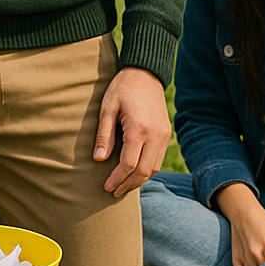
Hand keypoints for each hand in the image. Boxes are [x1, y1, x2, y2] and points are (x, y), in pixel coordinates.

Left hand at [93, 66, 172, 196]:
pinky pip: (158, 159)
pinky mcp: (166, 133)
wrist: (145, 73)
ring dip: (138, 180)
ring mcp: (163, 134)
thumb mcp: (107, 109)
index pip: (128, 164)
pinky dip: (147, 170)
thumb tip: (99, 160)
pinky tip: (134, 173)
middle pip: (143, 171)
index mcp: (139, 128)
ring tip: (123, 186)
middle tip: (113, 192)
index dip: (117, 179)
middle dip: (127, 184)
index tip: (106, 187)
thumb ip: (104, 136)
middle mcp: (155, 135)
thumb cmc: (122, 88)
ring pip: (154, 168)